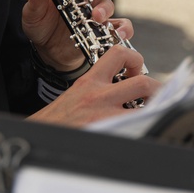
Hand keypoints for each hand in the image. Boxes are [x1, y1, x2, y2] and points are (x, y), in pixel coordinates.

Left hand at [22, 0, 120, 70]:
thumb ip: (34, 0)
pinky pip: (121, 24)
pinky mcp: (104, 28)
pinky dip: (122, 28)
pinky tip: (117, 33)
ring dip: (104, 7)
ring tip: (95, 16)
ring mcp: (96, 9)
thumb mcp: (32, 13)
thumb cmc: (42, 25)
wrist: (49, 53)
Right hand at [27, 45, 160, 125]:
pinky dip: (144, 127)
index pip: (118, 54)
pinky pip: (136, 125)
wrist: (38, 138)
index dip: (134, 58)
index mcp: (89, 81)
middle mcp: (99, 94)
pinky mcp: (107, 130)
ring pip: (144, 101)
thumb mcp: (73, 96)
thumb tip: (118, 94)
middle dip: (155, 87)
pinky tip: (143, 131)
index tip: (136, 69)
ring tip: (154, 112)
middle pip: (141, 80)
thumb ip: (95, 90)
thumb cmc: (53, 122)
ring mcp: (105, 113)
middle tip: (154, 95)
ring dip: (155, 106)